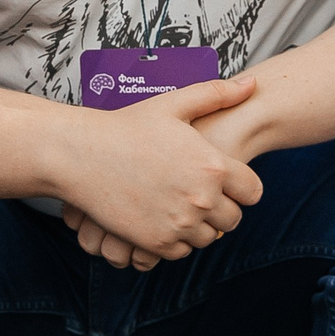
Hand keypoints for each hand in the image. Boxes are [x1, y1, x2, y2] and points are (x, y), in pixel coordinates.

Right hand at [53, 77, 264, 266]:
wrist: (80, 155)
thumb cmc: (127, 126)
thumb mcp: (173, 104)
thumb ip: (217, 95)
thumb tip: (253, 83)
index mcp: (212, 166)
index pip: (253, 192)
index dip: (242, 187)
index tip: (227, 182)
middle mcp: (201, 199)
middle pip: (234, 219)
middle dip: (223, 208)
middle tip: (200, 194)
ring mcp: (179, 225)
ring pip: (209, 238)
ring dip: (200, 225)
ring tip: (180, 204)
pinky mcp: (156, 243)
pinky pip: (182, 251)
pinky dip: (176, 239)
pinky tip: (163, 217)